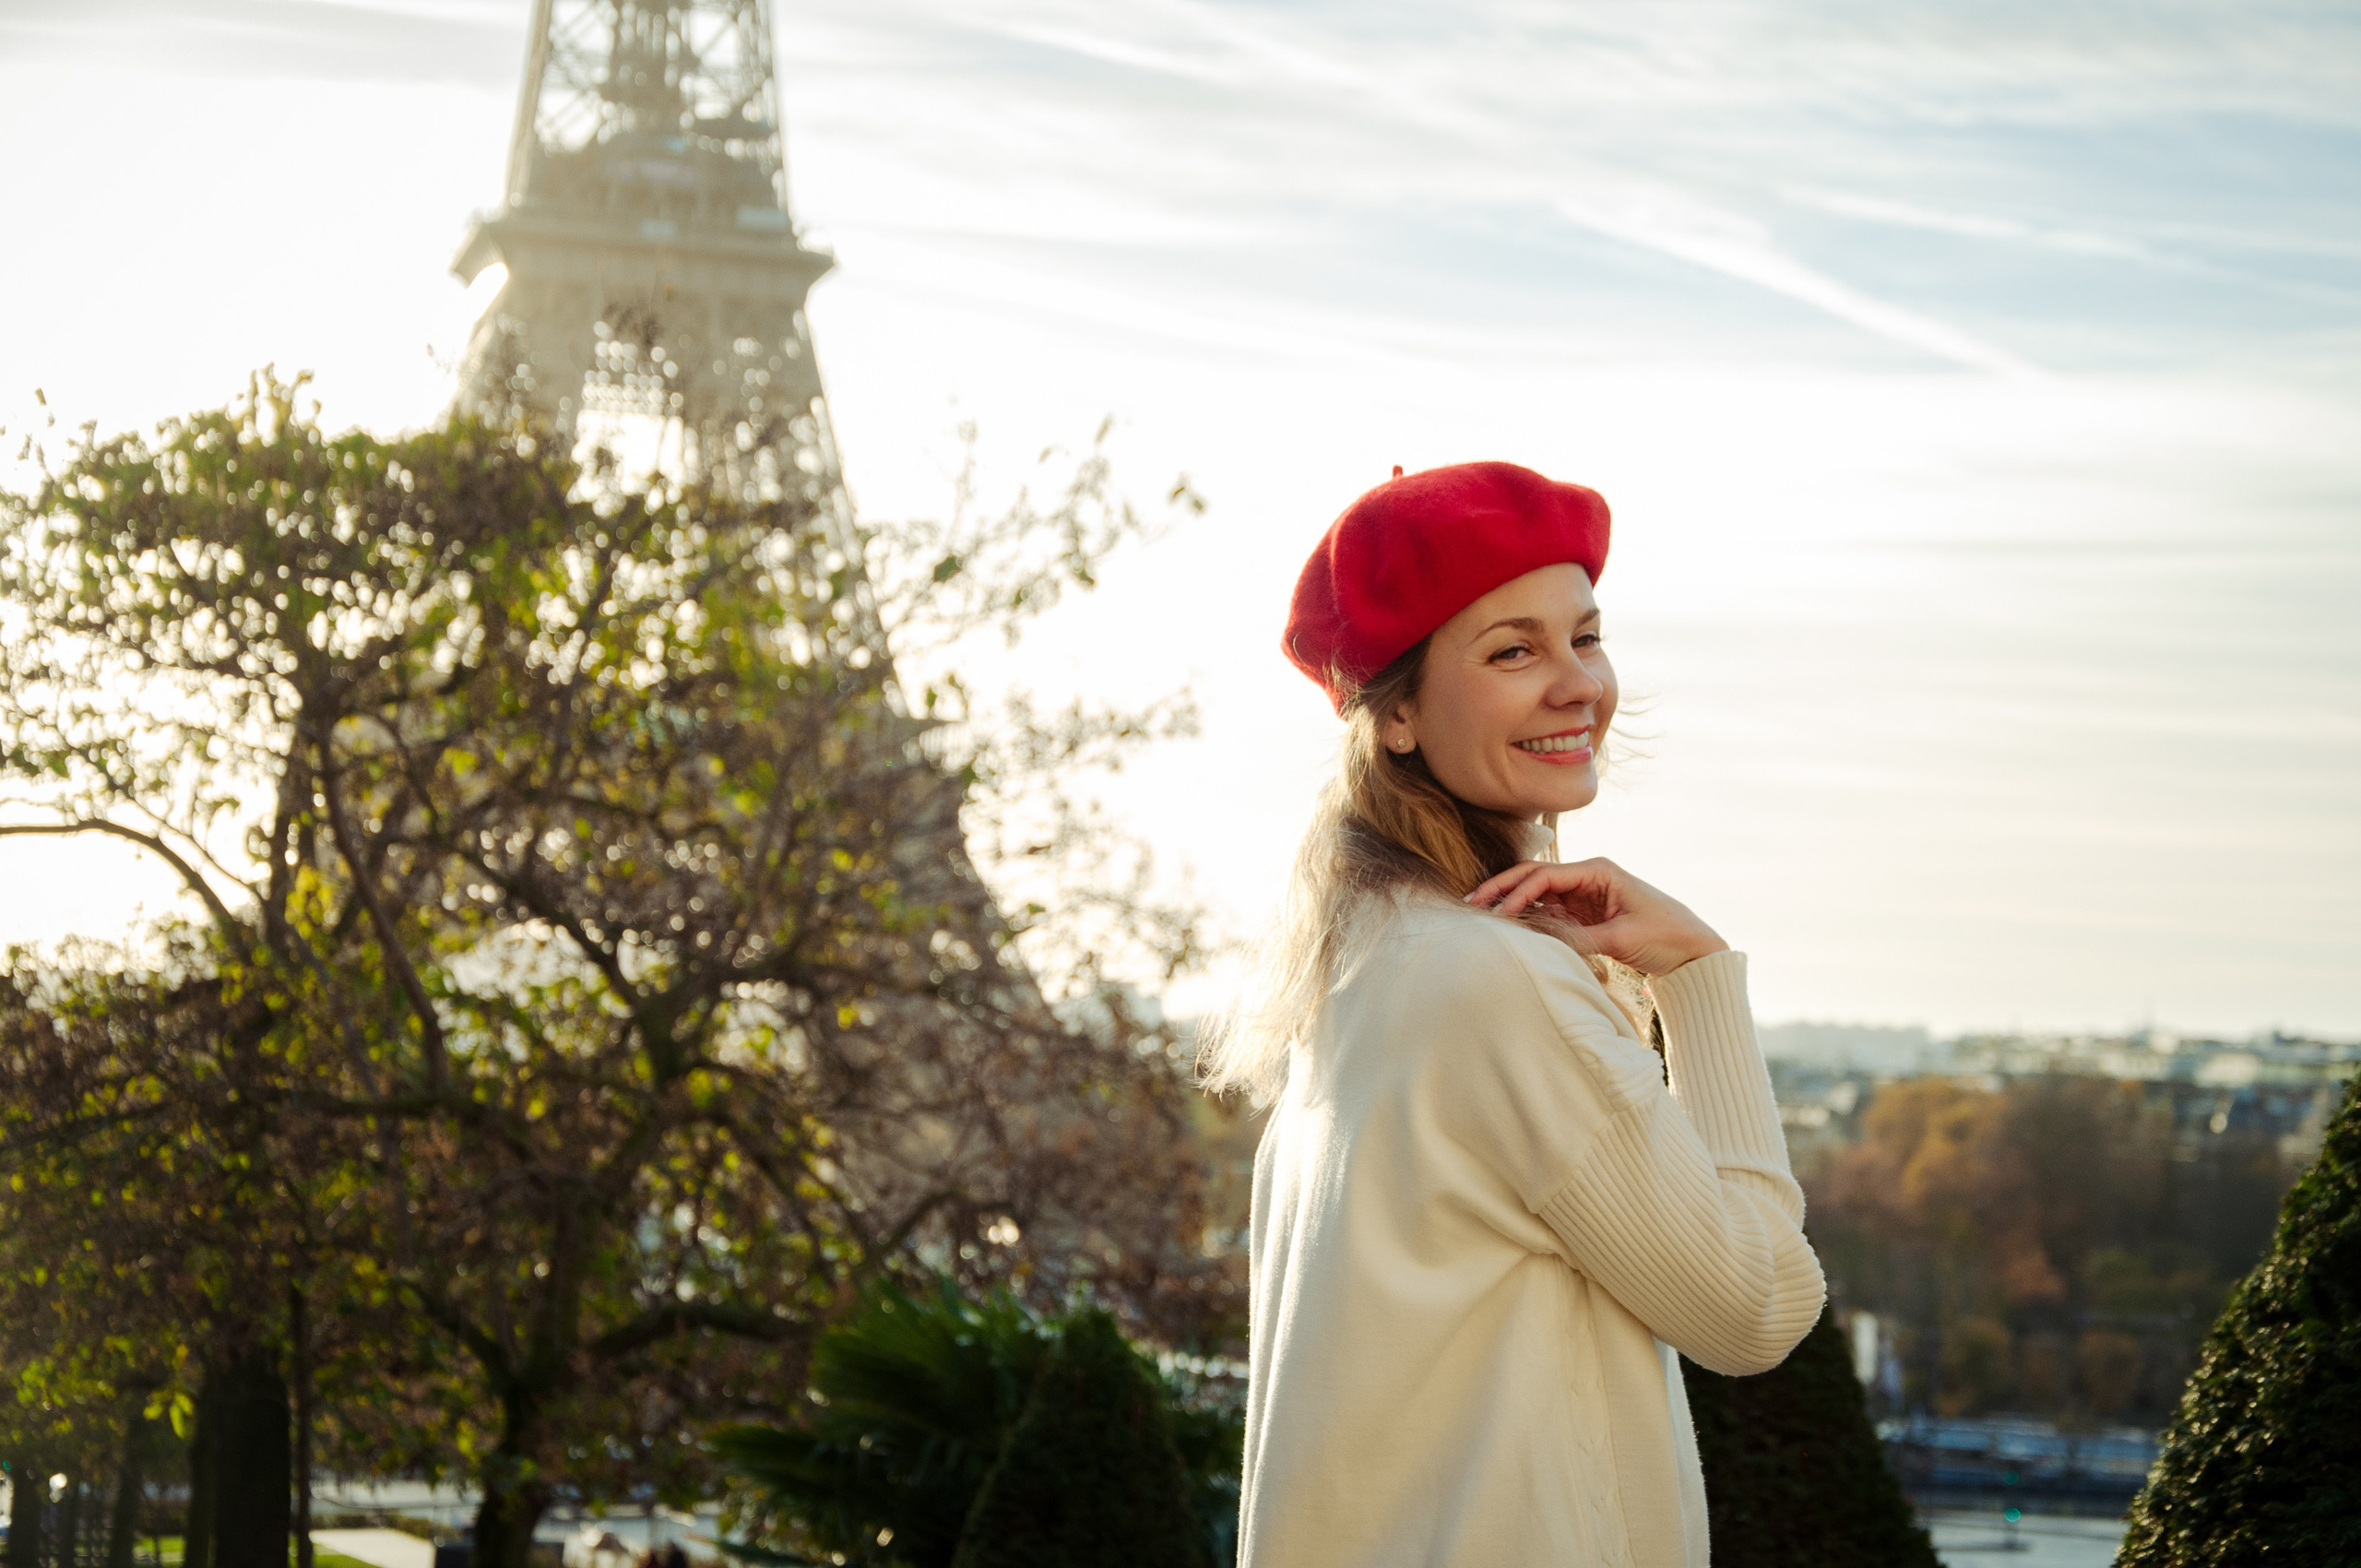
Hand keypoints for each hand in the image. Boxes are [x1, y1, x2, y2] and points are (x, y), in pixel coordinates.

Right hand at [1465, 857, 1728, 976]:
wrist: (1694, 951)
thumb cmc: (1666, 935)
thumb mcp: (1621, 939)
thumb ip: (1579, 938)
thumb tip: (1540, 941)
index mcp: (1598, 871)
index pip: (1545, 875)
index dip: (1516, 891)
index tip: (1497, 912)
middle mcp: (1588, 878)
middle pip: (1534, 878)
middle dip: (1502, 889)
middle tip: (1471, 902)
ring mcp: (1585, 896)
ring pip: (1539, 896)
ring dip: (1514, 905)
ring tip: (1484, 918)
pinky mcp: (1587, 914)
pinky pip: (1551, 914)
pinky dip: (1531, 921)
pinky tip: (1512, 930)